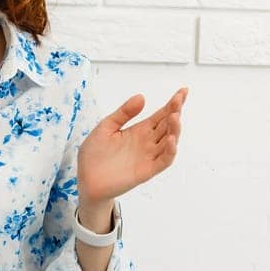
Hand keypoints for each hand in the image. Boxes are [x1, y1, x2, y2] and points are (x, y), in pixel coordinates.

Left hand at [77, 87, 187, 204]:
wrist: (86, 180)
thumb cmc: (94, 155)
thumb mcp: (105, 127)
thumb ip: (123, 113)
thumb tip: (141, 96)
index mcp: (139, 130)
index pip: (161, 115)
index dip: (173, 103)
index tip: (183, 91)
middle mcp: (148, 142)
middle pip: (168, 125)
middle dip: (175, 111)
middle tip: (180, 99)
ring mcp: (149, 156)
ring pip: (169, 141)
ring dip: (175, 129)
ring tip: (175, 116)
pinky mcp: (146, 170)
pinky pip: (163, 161)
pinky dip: (170, 151)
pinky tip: (171, 140)